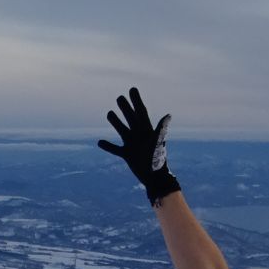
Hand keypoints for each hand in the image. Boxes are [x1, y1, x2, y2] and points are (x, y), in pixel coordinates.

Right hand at [97, 87, 180, 205]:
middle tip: (119, 98)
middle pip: (130, 118)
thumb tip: (168, 115)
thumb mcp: (157, 143)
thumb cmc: (157, 161)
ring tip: (109, 113)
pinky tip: (99, 142)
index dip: (136, 100)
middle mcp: (139, 135)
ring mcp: (133, 145)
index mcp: (147, 130)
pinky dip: (108, 146)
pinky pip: (116, 149)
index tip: (132, 89)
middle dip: (125, 108)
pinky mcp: (127, 155)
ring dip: (116, 122)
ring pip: (122, 130)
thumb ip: (160, 129)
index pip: (140, 112)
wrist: (154, 178)